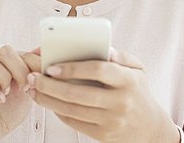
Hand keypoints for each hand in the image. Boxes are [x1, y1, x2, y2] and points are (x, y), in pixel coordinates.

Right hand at [0, 45, 40, 142]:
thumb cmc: (8, 110)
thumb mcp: (27, 89)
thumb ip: (34, 71)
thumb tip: (43, 49)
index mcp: (4, 60)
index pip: (20, 50)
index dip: (34, 64)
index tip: (40, 80)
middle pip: (4, 50)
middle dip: (20, 69)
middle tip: (24, 88)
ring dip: (3, 76)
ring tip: (8, 92)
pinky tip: (0, 99)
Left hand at [26, 48, 179, 142]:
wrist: (149, 129)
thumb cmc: (138, 92)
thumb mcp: (138, 70)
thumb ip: (122, 56)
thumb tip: (104, 48)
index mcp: (128, 80)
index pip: (98, 70)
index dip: (73, 69)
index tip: (52, 66)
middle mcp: (120, 101)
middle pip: (78, 93)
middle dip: (50, 85)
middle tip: (33, 77)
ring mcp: (111, 120)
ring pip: (72, 110)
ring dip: (48, 100)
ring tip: (34, 90)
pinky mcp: (103, 135)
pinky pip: (74, 123)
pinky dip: (58, 112)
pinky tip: (49, 102)